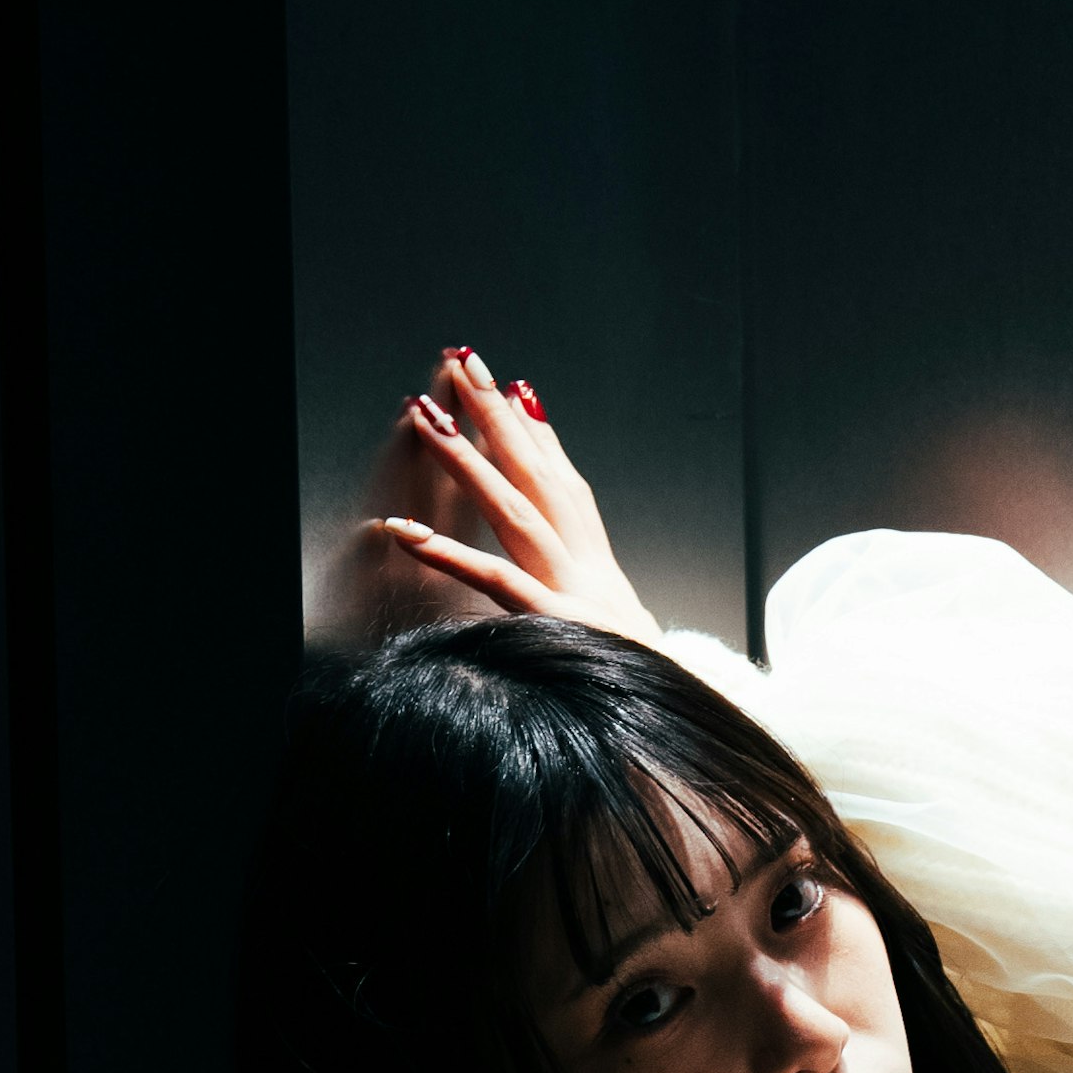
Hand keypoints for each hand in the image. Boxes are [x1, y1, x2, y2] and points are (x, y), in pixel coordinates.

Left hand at [331, 347, 662, 646]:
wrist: (667, 711)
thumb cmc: (630, 664)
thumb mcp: (610, 603)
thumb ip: (581, 554)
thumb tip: (558, 520)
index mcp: (592, 556)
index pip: (560, 476)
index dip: (531, 426)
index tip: (503, 378)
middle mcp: (583, 560)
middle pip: (537, 474)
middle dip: (498, 415)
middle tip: (464, 362)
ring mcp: (568, 588)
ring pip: (514, 511)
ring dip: (471, 462)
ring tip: (428, 419)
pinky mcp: (553, 622)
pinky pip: (494, 582)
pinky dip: (450, 555)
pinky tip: (405, 529)